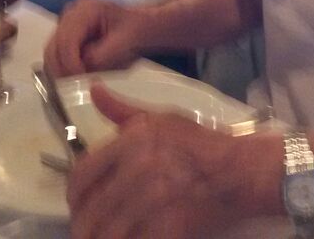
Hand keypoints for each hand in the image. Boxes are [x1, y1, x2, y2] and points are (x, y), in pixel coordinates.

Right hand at [44, 0, 145, 76]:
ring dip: (63, 70)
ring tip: (80, 80)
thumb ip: (101, 56)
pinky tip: (79, 75)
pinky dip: (65, 68)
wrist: (142, 28)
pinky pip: (58, 57)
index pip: (67, 39)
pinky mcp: (67, 37)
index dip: (70, 63)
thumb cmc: (137, 32)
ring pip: (52, 53)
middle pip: (53, 46)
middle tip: (77, 85)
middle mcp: (71, 13)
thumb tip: (81, 67)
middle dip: (63, 68)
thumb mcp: (124, 45)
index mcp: (87, 9)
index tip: (79, 79)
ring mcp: (67, 24)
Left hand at [67, 86, 255, 238]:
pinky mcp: (168, 227)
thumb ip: (122, 110)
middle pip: (90, 209)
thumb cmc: (201, 143)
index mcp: (132, 141)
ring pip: (107, 232)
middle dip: (83, 224)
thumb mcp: (161, 118)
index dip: (73, 194)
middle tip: (85, 229)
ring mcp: (153, 201)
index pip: (82, 174)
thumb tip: (94, 90)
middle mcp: (138, 169)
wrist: (240, 171)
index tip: (77, 203)